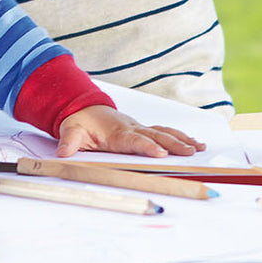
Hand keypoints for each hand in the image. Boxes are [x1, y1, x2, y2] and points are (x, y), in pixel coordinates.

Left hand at [56, 105, 204, 157]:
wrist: (84, 108)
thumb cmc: (79, 123)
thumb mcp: (70, 131)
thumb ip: (68, 143)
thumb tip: (63, 154)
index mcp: (116, 132)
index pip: (134, 140)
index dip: (147, 146)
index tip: (161, 154)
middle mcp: (132, 128)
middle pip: (156, 136)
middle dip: (174, 144)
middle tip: (190, 152)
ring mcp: (139, 128)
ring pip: (164, 132)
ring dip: (181, 139)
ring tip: (199, 148)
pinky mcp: (144, 130)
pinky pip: (164, 132)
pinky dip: (180, 136)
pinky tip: (195, 143)